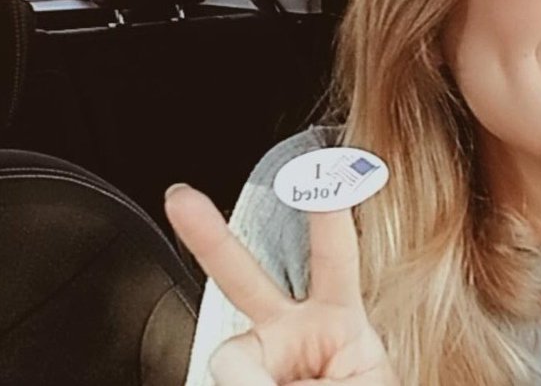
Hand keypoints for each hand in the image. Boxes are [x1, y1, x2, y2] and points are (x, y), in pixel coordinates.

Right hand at [165, 185, 397, 385]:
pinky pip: (221, 380)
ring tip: (281, 385)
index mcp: (338, 318)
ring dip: (253, 380)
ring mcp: (263, 362)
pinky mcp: (236, 382)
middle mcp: (293, 332)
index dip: (327, 216)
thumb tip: (238, 373)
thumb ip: (294, 369)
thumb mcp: (360, 385)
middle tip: (180, 198)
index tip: (326, 175)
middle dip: (210, 236)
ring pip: (232, 356)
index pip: (333, 257)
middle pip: (243, 277)